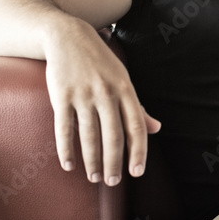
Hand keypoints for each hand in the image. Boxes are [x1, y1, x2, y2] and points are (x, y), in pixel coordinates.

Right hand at [44, 17, 160, 183]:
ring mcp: (83, 94)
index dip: (138, 151)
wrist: (67, 36)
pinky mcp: (61, 96)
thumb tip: (157, 129)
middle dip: (114, 162)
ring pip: (89, 136)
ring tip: (95, 177)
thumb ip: (138, 106)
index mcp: (125, 89)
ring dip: (92, 160)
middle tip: (113, 182)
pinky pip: (65, 128)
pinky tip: (69, 165)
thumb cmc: (99, 61)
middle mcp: (106, 93)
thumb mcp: (123, 78)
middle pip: (113, 135)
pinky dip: (66, 149)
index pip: (136, 126)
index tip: (137, 173)